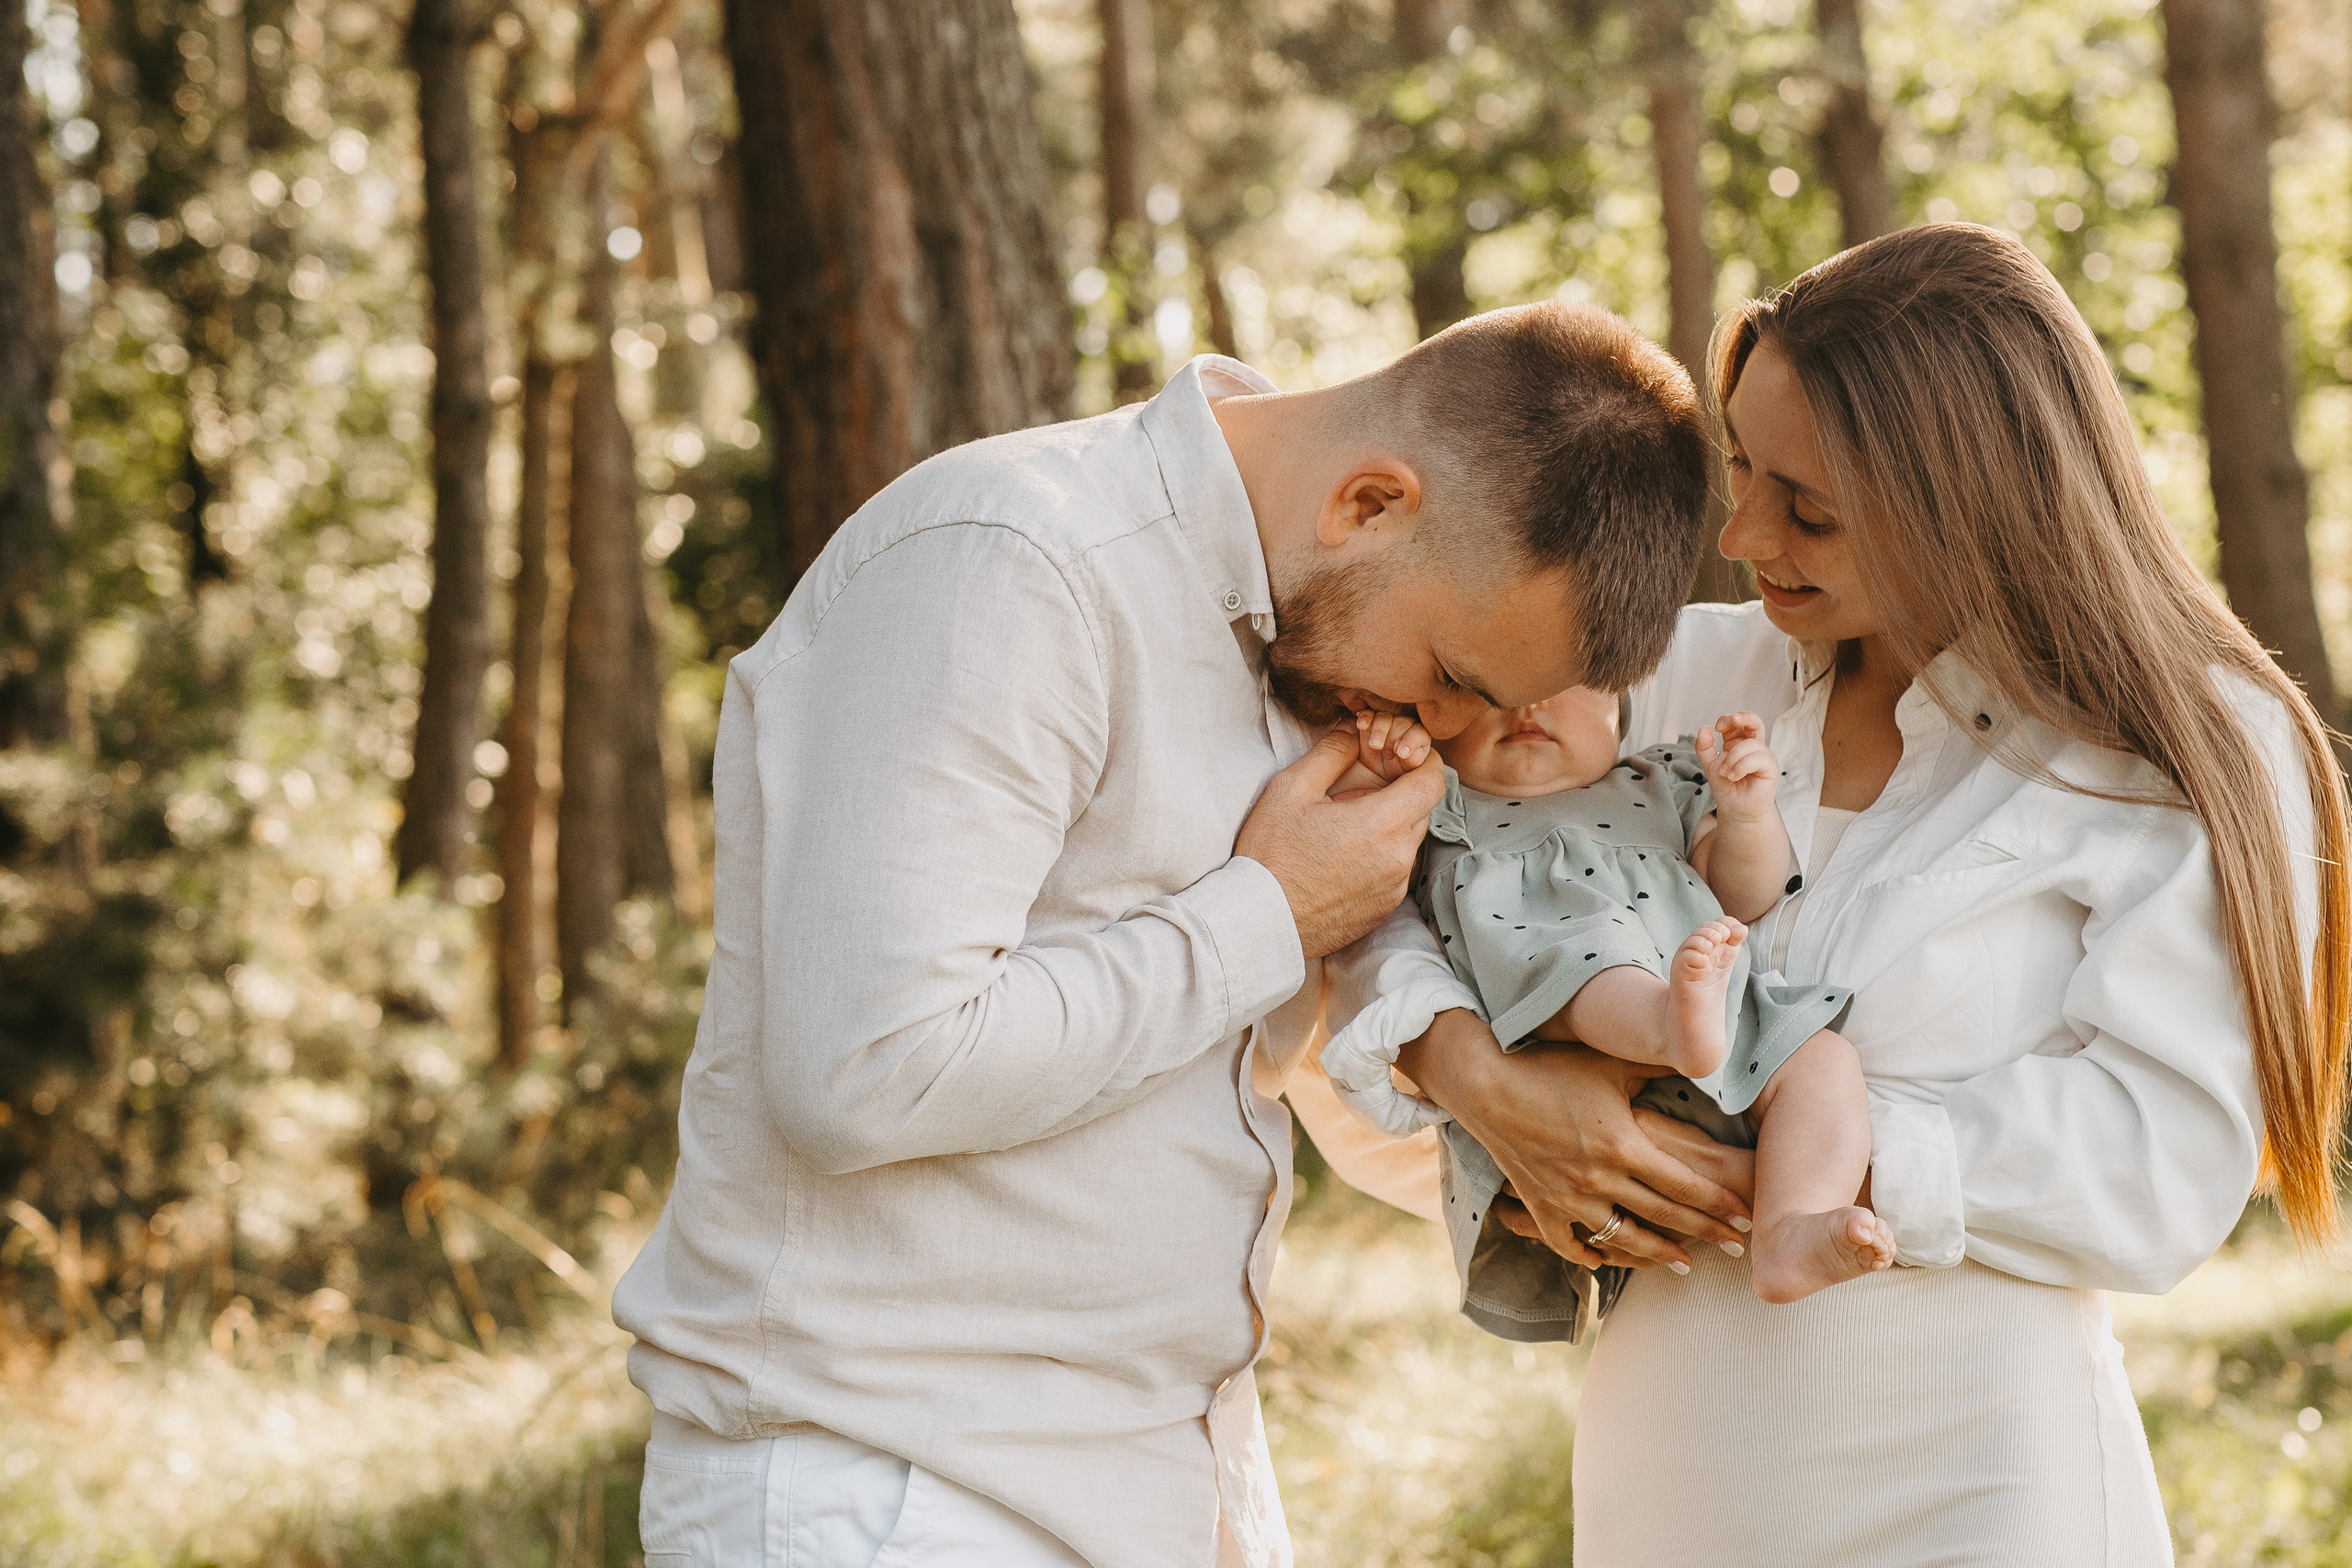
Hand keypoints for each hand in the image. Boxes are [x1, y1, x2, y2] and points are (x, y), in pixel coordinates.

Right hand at [1237, 722, 1445, 958]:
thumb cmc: (1271, 855)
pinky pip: (1396, 870)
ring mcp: (1394, 887)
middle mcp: (1400, 857)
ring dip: (1389, 825)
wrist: (1260, 921)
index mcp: (1383, 822)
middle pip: (1422, 808)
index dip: (1422, 760)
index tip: (1399, 756)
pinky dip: (1380, 856)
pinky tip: (1343, 856)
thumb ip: (1331, 751)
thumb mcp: (1292, 788)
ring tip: (1346, 826)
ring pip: (1409, 841)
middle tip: (1361, 788)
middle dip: (1400, 791)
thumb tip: (1353, 732)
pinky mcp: (1384, 909)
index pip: (1434, 779)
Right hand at [1398, 1013, 1751, 1269]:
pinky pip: (1568, 1244)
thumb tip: (1700, 1058)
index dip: (1719, 1204)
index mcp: (1623, 1144)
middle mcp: (1600, 1178)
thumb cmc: (1552, 1067)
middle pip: (1664, 1215)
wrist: (1487, 1083)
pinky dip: (1588, 1255)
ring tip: (1684, 1264)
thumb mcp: (1611, 1063)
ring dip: (1657, 1254)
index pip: (1685, 1184)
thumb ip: (1656, 1067)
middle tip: (1737, 1247)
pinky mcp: (1539, 1205)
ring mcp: (1567, 1197)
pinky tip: (1605, 1261)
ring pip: (1623, 1238)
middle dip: (1706, 1232)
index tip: (1747, 1216)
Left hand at [1695, 711, 1778, 823]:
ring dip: (1733, 758)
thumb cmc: (1726, 787)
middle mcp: (1753, 747)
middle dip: (1743, 717)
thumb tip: (1704, 728)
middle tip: (1730, 721)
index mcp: (1739, 742)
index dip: (1728, 719)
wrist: (1735, 808)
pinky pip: (1758, 758)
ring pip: (1751, 744)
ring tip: (1725, 773)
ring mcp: (1764, 756)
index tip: (1717, 727)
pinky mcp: (1771, 768)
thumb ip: (1705, 747)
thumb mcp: (1710, 765)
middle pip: (1755, 722)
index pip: (1738, 722)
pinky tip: (1734, 776)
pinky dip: (1741, 766)